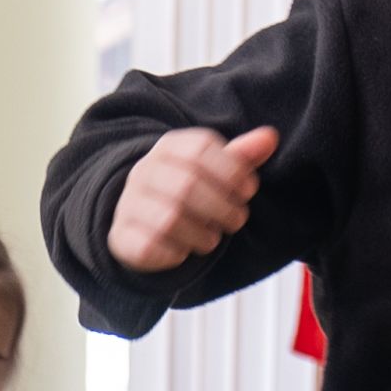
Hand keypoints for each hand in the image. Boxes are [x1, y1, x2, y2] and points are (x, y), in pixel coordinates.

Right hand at [108, 124, 278, 272]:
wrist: (141, 218)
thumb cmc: (188, 191)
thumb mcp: (215, 171)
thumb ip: (242, 158)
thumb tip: (270, 137)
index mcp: (168, 147)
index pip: (201, 148)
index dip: (232, 170)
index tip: (248, 190)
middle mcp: (143, 171)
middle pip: (188, 185)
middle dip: (223, 207)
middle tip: (237, 220)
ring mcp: (128, 203)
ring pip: (170, 219)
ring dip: (203, 234)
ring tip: (213, 239)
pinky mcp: (121, 236)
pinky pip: (151, 247)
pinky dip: (176, 253)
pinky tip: (184, 251)